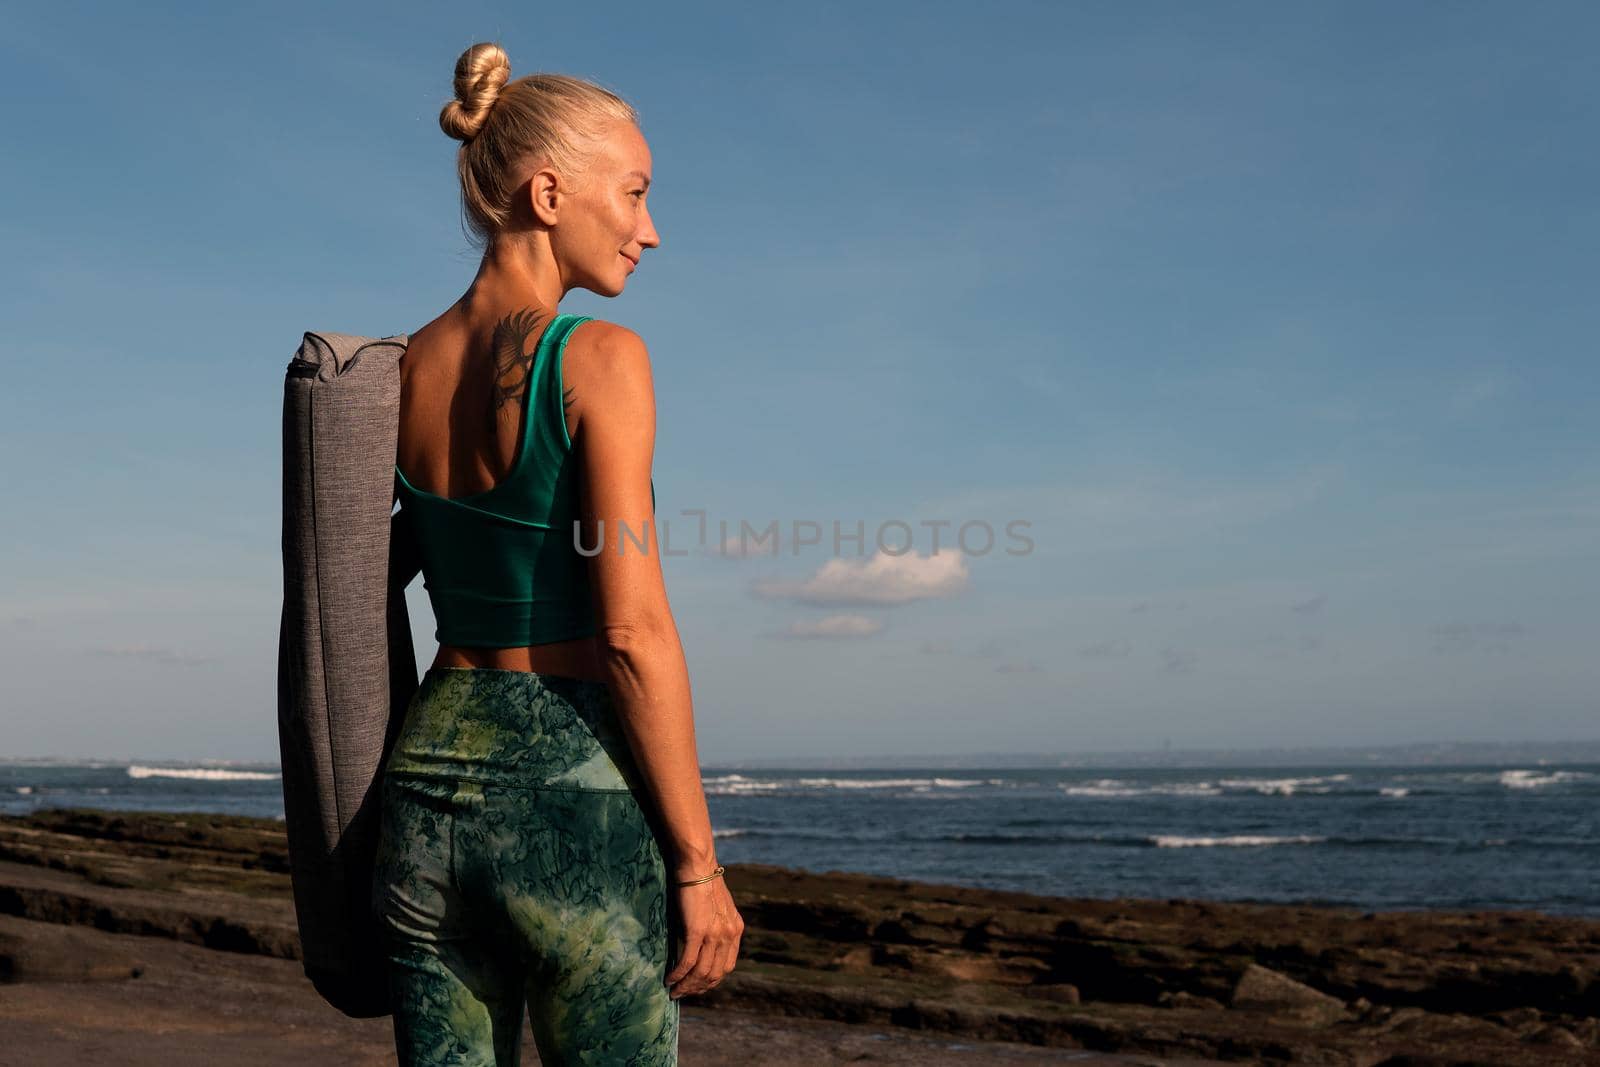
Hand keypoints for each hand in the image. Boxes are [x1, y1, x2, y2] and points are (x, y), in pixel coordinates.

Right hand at [664, 865, 742, 998]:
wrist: (697, 866)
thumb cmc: (702, 883)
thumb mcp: (717, 909)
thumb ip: (715, 929)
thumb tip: (699, 949)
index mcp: (736, 930)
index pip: (727, 966)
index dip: (711, 981)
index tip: (697, 986)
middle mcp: (729, 935)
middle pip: (715, 974)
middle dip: (698, 988)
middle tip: (683, 994)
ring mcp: (714, 934)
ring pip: (701, 972)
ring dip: (686, 986)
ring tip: (674, 992)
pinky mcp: (697, 931)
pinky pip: (688, 962)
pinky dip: (678, 975)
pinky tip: (669, 979)